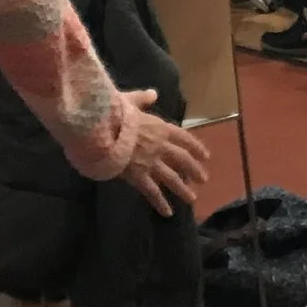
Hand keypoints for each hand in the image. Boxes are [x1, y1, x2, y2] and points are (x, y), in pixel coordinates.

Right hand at [114, 88, 208, 214]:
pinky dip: (160, 203)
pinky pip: (153, 192)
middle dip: (194, 170)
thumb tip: (153, 93)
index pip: (184, 138)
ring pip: (172, 178)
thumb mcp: (129, 100)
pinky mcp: (139, 176)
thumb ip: (143, 98)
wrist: (100, 129)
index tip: (206, 156)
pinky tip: (167, 213)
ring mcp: (151, 162)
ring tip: (192, 199)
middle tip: (204, 179)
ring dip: (183, 189)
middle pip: (182, 160)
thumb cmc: (113, 113)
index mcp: (160, 127)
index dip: (196, 147)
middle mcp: (160, 146)